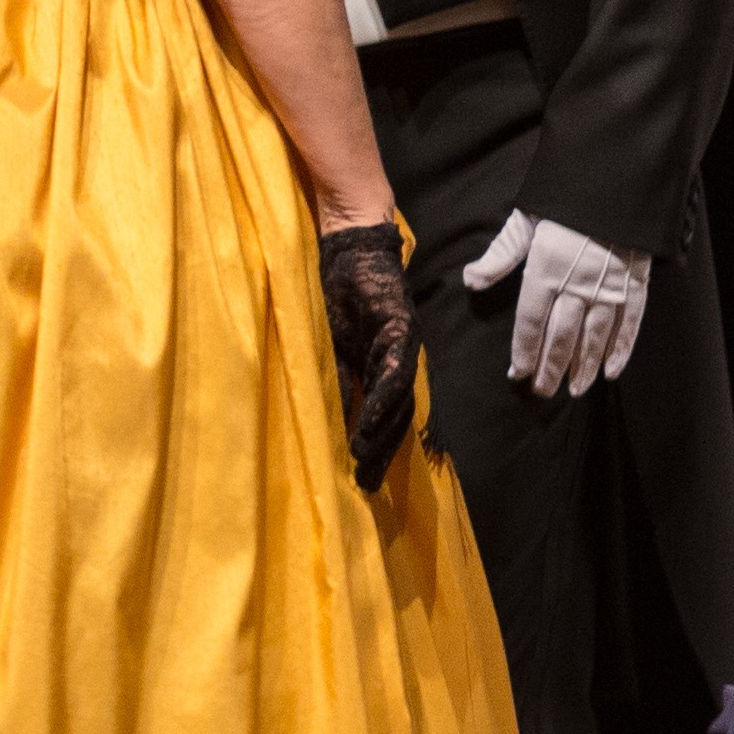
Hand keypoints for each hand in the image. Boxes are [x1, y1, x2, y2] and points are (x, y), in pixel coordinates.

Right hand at [316, 218, 421, 491]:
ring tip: (363, 462)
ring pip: (399, 400)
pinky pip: (394, 370)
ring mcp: (404, 345)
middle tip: (365, 486)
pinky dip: (383, 398)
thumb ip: (336, 380)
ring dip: (382, 434)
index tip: (362, 480)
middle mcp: (401, 360)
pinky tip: (370, 422)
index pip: (387, 416)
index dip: (377, 448)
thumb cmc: (339, 294)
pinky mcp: (401, 328)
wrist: (350, 246)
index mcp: (385, 366)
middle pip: (397, 417)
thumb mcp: (331, 347)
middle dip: (382, 452)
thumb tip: (328, 420)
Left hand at [463, 210, 653, 395]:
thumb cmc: (565, 198)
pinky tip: (611, 371)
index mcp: (546, 269)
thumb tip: (471, 280)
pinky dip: (621, 349)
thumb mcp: (526, 219)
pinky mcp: (636, 283)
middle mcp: (577, 284)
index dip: (524, 351)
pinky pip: (629, 323)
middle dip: (551, 368)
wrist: (617, 178)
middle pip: (562, 336)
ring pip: (595, 337)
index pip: (531, 322)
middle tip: (542, 391)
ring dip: (583, 367)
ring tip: (575, 390)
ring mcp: (610, 286)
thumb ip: (501, 254)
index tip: (517, 374)